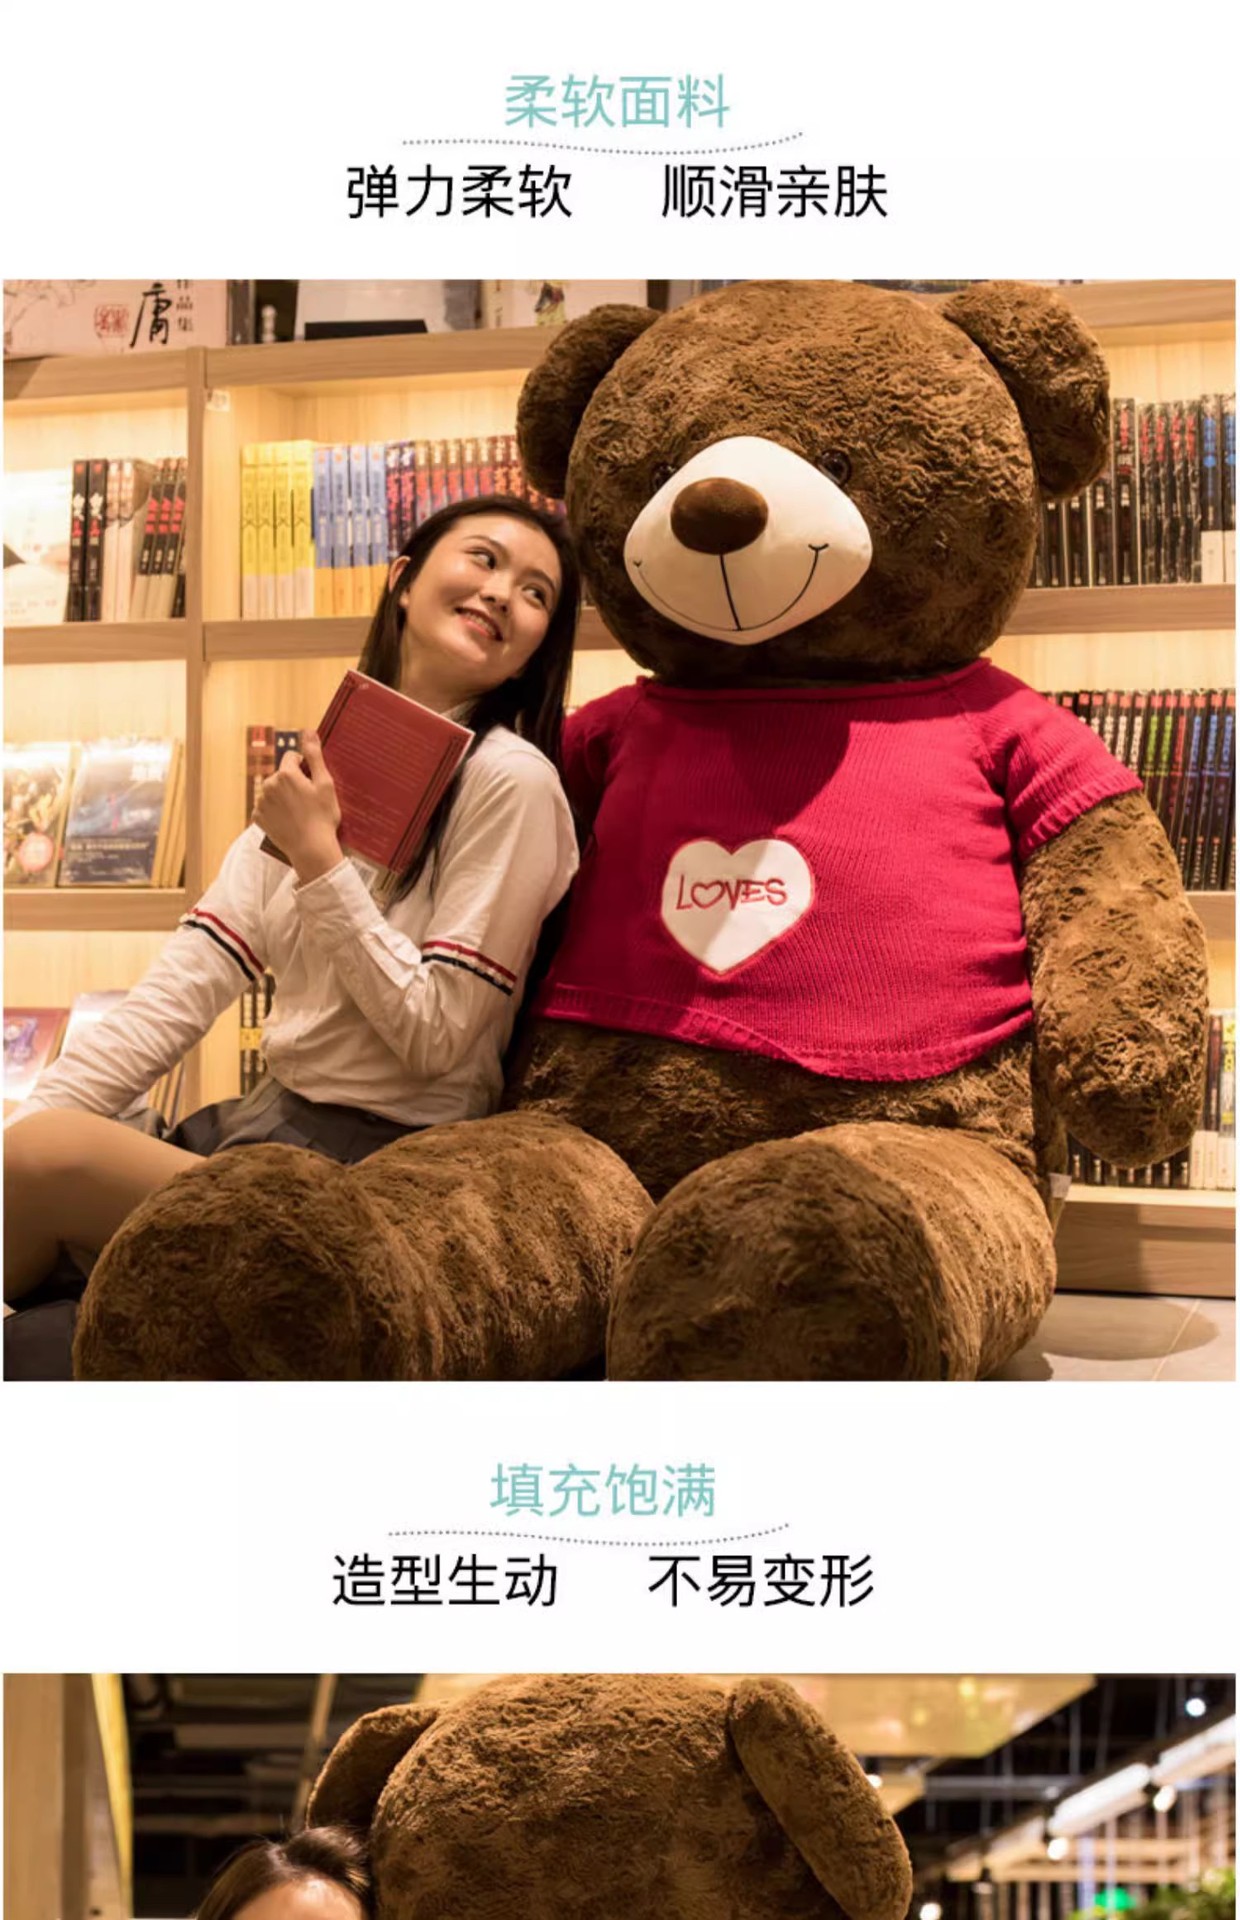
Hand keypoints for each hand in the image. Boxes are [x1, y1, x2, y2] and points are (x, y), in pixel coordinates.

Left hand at [253, 731, 343, 882]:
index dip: (304, 768)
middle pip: (281, 774)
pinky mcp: (257, 816)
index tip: (312, 783)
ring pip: (273, 789)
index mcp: (285, 774)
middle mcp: (268, 784)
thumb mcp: (325, 784)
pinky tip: (288, 820)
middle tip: (307, 801)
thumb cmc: (323, 817)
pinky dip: (275, 810)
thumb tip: (308, 731)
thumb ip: (314, 755)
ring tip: (298, 812)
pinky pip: (266, 806)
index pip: (291, 757)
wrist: (311, 849)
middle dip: (292, 781)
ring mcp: (261, 802)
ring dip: (283, 795)